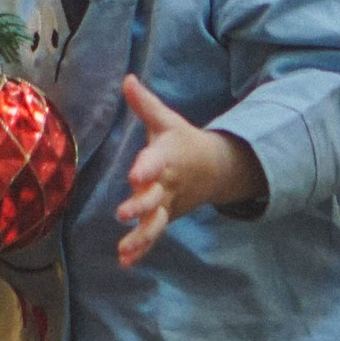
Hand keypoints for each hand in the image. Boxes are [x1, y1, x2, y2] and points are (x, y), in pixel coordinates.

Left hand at [115, 74, 262, 264]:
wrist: (216, 167)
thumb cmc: (183, 141)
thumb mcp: (167, 121)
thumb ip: (145, 104)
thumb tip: (126, 78)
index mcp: (167, 157)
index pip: (156, 162)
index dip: (146, 168)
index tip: (135, 175)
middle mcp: (167, 184)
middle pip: (154, 197)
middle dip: (140, 207)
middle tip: (123, 214)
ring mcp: (168, 204)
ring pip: (155, 223)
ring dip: (141, 237)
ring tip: (125, 248)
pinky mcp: (165, 217)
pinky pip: (153, 235)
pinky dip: (141, 249)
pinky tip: (125, 262)